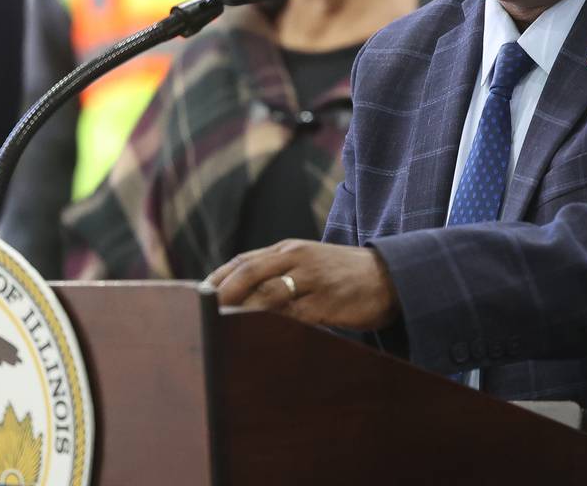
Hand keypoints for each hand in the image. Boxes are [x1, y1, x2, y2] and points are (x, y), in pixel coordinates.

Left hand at [206, 239, 399, 331]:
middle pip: (250, 272)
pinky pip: (292, 317)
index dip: (218, 279)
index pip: (244, 261)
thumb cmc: (342, 275)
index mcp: (290, 250)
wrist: (389, 277)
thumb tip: (239, 296)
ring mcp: (313, 280)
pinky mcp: (327, 303)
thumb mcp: (310, 264)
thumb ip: (278, 274)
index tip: (197, 297)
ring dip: (242, 312)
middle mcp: (298, 259)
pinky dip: (271, 326)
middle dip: (223, 293)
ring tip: (220, 328)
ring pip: (268, 295)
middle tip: (201, 314)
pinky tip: (256, 337)